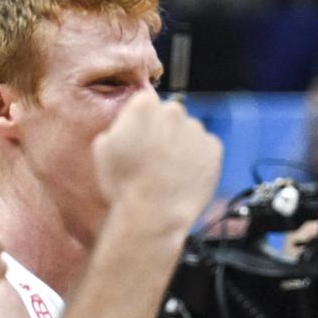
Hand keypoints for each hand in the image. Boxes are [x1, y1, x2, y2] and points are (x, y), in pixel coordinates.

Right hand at [92, 91, 223, 225]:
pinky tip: (184, 177)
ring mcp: (197, 128)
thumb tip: (129, 123)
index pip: (145, 103)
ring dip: (181, 146)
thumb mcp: (103, 148)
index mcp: (144, 105)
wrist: (153, 213)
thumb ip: (119, 125)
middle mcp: (174, 110)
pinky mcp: (214, 147)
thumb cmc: (124, 183)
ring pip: (188, 132)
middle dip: (163, 131)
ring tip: (169, 172)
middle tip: (154, 158)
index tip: (138, 139)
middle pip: (169, 115)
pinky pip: (205, 149)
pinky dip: (198, 159)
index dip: (140, 123)